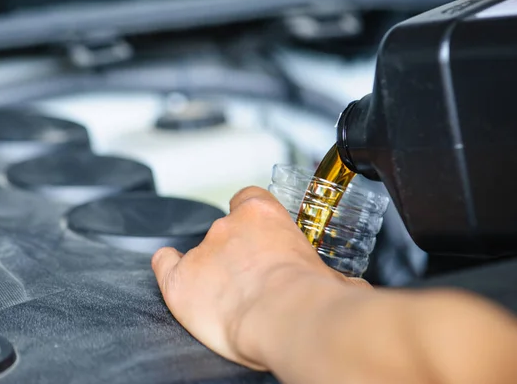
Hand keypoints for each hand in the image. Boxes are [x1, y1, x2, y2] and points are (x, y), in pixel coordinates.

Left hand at [151, 186, 369, 369]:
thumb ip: (334, 275)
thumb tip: (352, 287)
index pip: (247, 200)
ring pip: (199, 252)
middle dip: (235, 252)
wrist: (289, 317)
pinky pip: (165, 264)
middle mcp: (228, 226)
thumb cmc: (312, 296)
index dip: (249, 218)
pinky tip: (174, 272)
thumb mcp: (332, 277)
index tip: (256, 235)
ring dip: (210, 269)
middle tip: (250, 278)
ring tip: (227, 295)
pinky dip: (168, 267)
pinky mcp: (180, 280)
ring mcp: (202, 251)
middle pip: (225, 230)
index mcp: (263, 215)